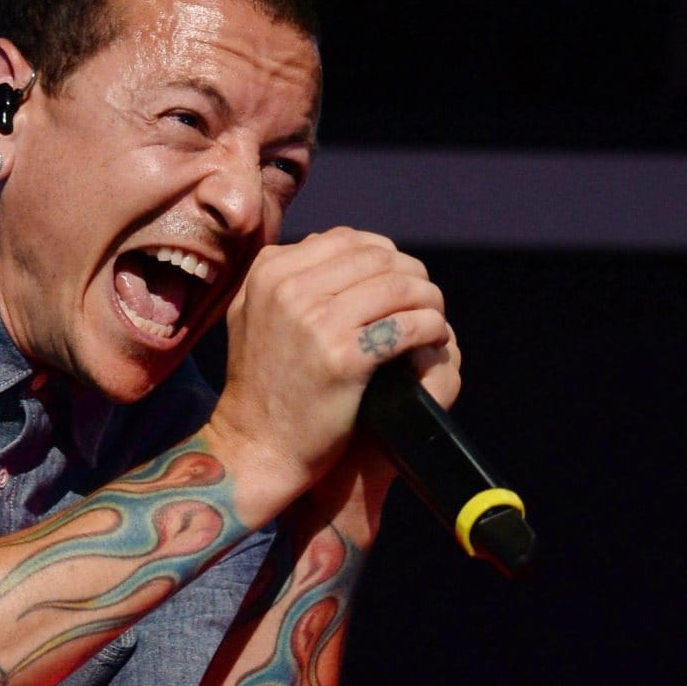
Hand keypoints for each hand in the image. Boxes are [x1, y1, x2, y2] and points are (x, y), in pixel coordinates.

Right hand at [205, 227, 459, 519]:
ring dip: (428, 300)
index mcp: (269, 273)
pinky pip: (408, 325)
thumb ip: (285, 275)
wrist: (256, 445)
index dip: (383, 255)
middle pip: (377, 258)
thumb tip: (339, 244)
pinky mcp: (344, 357)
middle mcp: (288, 289)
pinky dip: (431, 328)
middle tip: (424, 299)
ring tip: (433, 317)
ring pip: (399, 286)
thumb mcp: (253, 314)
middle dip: (411, 274)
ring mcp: (316, 322)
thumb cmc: (262, 384)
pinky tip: (432, 339)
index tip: (397, 278)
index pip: (346, 240)